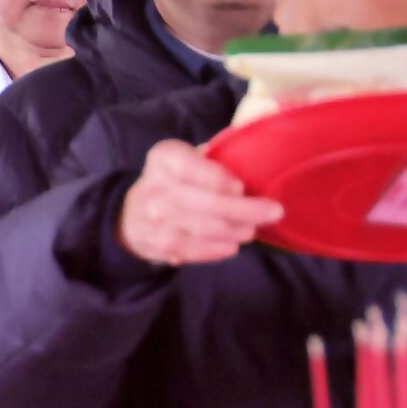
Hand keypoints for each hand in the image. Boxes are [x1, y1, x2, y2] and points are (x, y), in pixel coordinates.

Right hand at [117, 140, 282, 267]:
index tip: (242, 187)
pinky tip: (233, 245)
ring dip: (237, 230)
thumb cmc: (172, 180)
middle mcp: (156, 188)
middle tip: (274, 212)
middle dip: (246, 209)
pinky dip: (218, 249)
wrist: (132, 215)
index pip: (192, 168)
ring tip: (253, 229)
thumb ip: (214, 158)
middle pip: (206, 202)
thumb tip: (258, 161)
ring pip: (206, 228)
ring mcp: (156, 220)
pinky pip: (196, 249)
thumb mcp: (184, 158)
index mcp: (165, 158)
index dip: (218, 179)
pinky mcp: (160, 245)